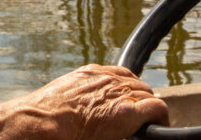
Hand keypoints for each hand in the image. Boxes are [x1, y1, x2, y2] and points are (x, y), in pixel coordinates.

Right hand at [0, 64, 167, 139]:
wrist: (40, 122)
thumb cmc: (42, 116)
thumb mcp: (59, 98)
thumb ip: (73, 97)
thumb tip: (69, 110)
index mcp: (90, 74)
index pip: (120, 74)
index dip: (128, 88)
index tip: (128, 99)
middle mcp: (106, 79)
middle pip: (136, 83)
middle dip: (140, 97)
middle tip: (141, 115)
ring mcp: (118, 94)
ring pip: (147, 94)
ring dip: (148, 108)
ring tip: (149, 123)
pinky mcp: (128, 112)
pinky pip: (157, 109)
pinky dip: (160, 117)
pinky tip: (159, 128)